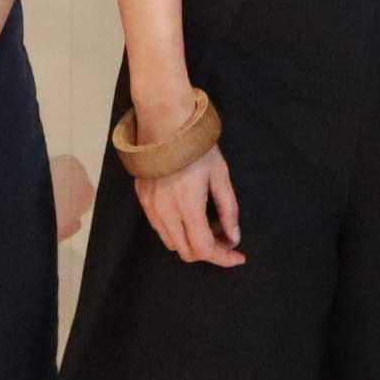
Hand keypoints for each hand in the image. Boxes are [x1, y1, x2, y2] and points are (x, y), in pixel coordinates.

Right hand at [133, 144, 244, 266]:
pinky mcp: (142, 199)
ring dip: (191, 241)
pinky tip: (188, 213)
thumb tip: (233, 237)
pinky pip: (160, 227)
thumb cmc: (196, 146)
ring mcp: (150, 206)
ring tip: (206, 221)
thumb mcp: (220, 175)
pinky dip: (177, 230)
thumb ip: (228, 210)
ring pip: (171, 242)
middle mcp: (165, 211)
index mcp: (188, 205)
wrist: (164, 121)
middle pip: (186, 252)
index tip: (238, 256)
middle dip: (209, 250)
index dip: (223, 258)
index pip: (204, 249)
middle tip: (224, 235)